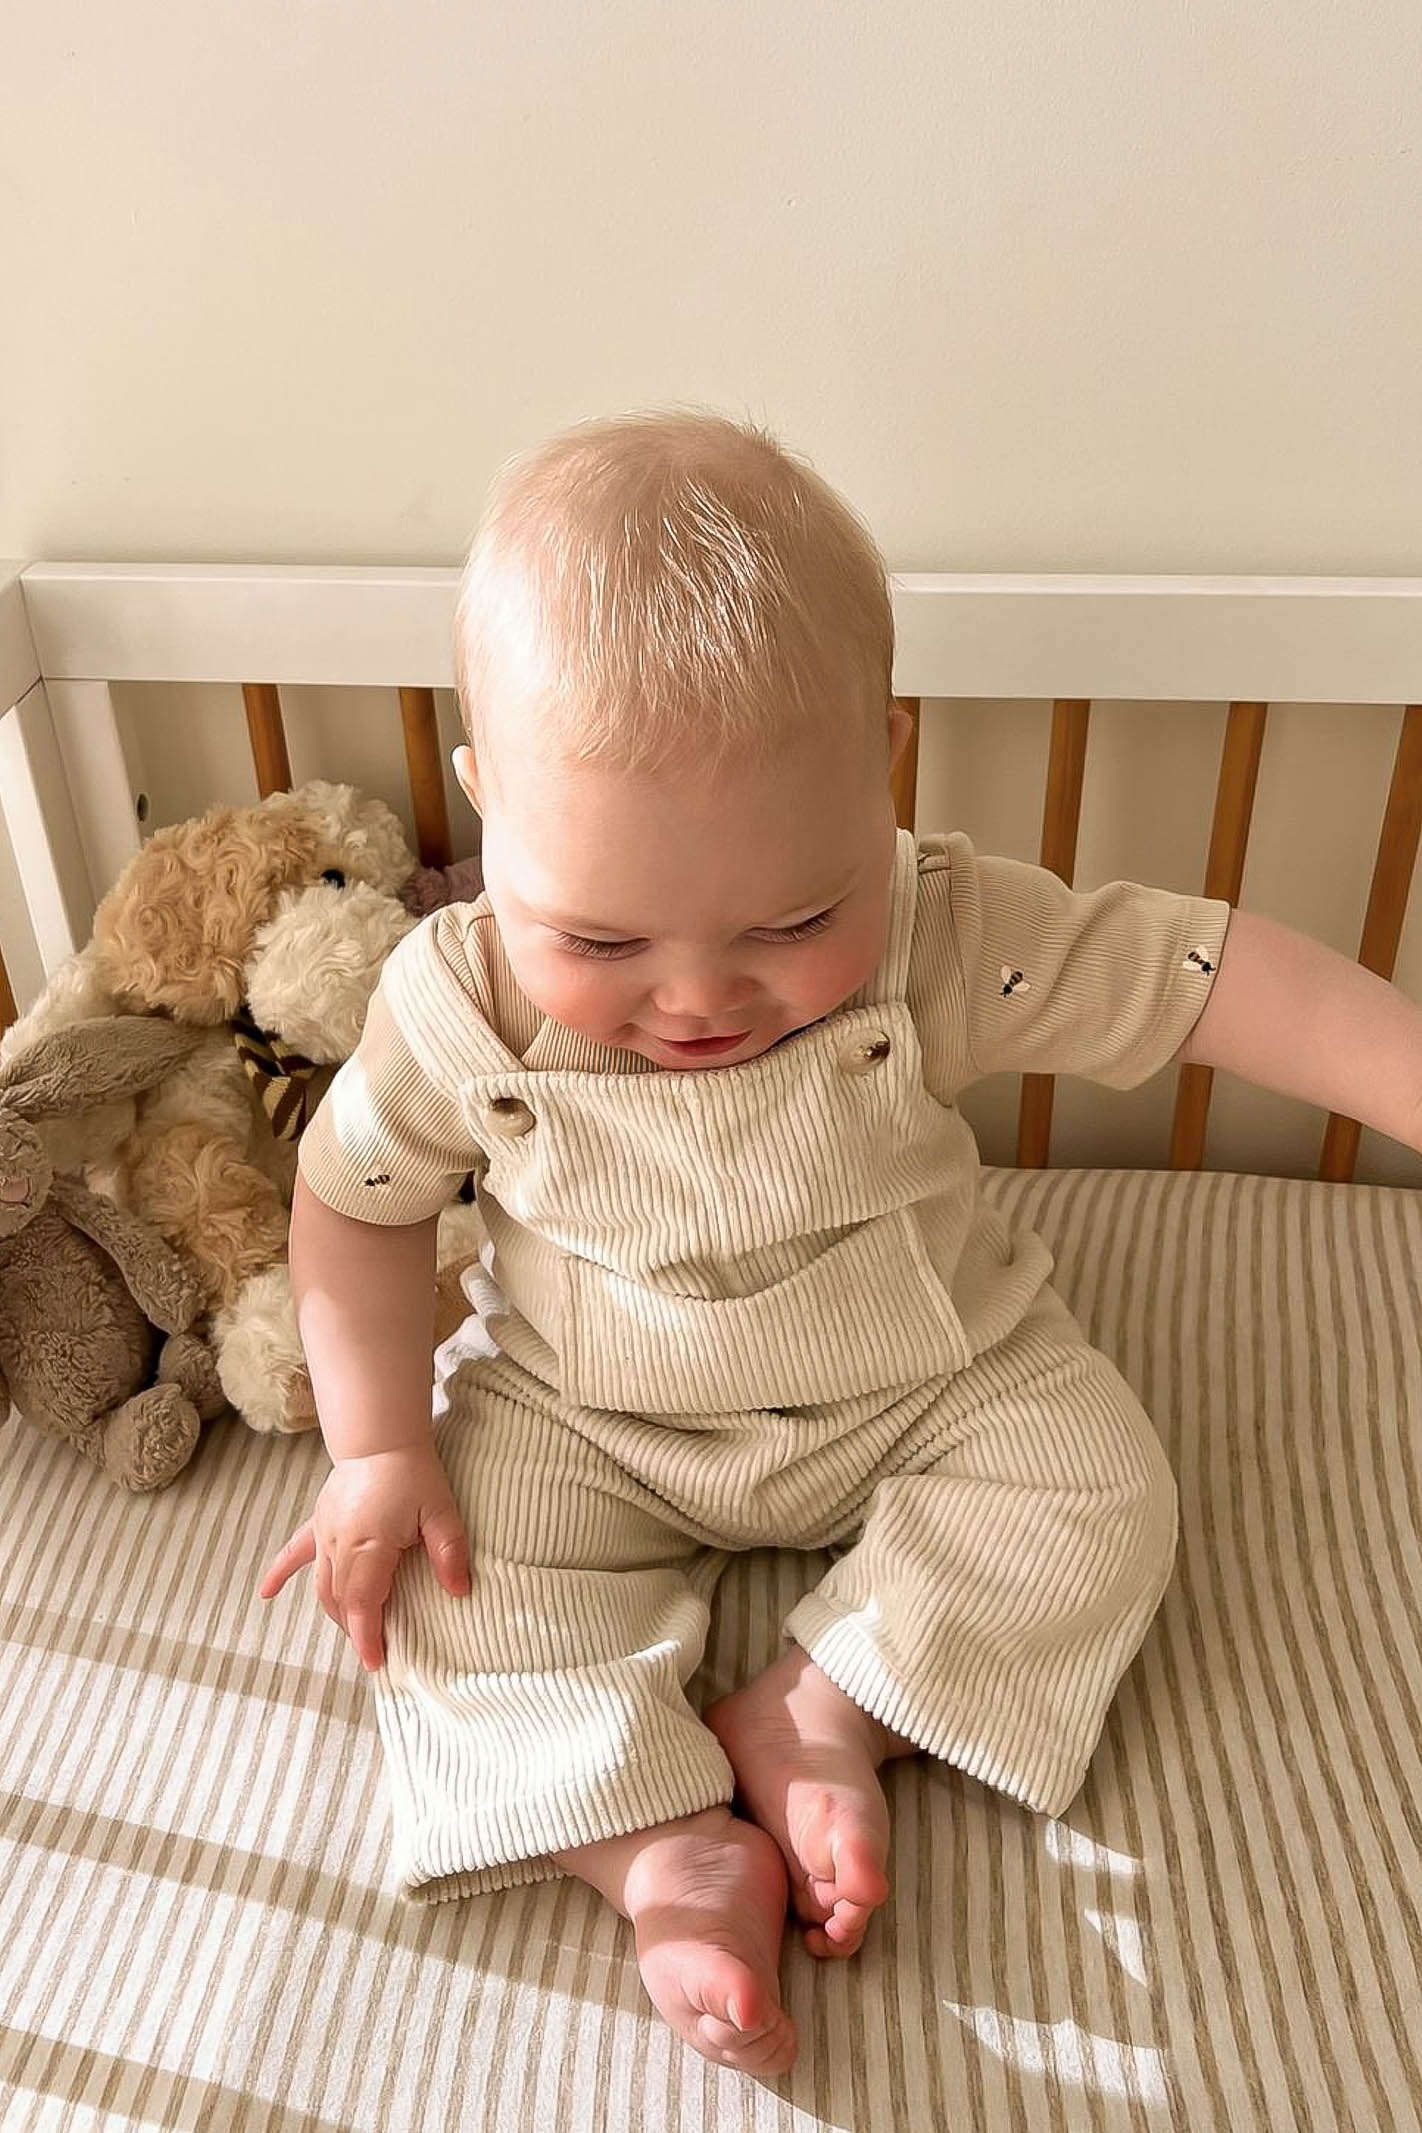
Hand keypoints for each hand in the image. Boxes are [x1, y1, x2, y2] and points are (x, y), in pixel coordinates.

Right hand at [258, 1440, 470, 1671]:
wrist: (381, 1436)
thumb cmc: (413, 1472)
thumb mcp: (441, 1512)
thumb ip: (450, 1552)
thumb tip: (459, 1591)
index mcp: (369, 1545)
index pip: (363, 1603)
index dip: (368, 1637)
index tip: (376, 1662)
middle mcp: (339, 1544)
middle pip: (341, 1601)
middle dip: (356, 1631)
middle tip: (376, 1653)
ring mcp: (325, 1534)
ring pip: (323, 1586)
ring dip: (337, 1613)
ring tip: (355, 1634)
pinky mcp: (319, 1522)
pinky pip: (295, 1551)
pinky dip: (280, 1573)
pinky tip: (265, 1593)